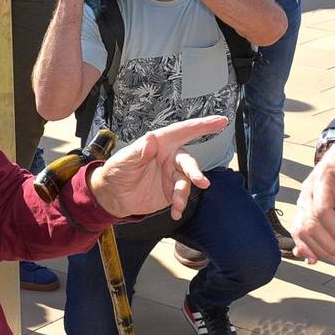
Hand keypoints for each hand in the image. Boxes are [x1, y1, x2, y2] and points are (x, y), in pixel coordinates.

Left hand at [89, 116, 225, 220]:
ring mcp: (172, 175)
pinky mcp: (170, 192)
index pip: (183, 131)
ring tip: (177, 204)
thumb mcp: (124, 160)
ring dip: (183, 193)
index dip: (203, 125)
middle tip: (201, 182)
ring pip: (185, 182)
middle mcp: (170, 158)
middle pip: (187, 161)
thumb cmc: (117, 171)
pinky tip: (176, 213)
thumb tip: (152, 139)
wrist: (113, 196)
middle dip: (195, 171)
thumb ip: (139, 151)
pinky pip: (180, 197)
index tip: (221, 121)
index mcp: (160, 144)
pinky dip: (180, 205)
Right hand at [291, 140, 334, 264]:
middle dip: (327, 244)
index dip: (334, 229)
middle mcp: (307, 190)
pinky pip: (298, 228)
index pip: (322, 209)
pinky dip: (304, 245)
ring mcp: (303, 199)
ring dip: (317, 248)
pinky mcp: (303, 207)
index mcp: (322, 178)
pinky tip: (314, 258)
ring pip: (301, 228)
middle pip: (310, 222)